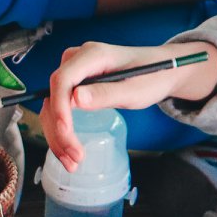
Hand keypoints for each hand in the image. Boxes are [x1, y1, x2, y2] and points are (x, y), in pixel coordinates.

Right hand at [41, 42, 216, 169]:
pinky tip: (69, 150)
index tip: (66, 132)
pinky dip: (62, 131)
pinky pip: (60, 109)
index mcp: (92, 55)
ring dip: (58, 136)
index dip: (60, 107)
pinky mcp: (75, 85)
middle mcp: (77, 60)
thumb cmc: (153, 76)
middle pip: (53, 96)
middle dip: (59, 130)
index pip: (63, 79)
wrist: (163, 69)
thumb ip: (105, 93)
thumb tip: (76, 99)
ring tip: (72, 161)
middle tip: (74, 157)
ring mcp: (74, 72)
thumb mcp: (134, 89)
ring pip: (53, 106)